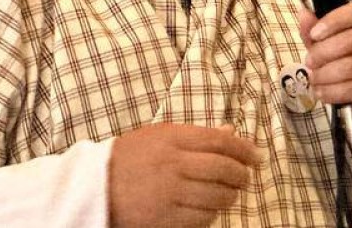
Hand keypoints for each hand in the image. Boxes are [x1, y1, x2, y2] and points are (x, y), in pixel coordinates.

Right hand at [108, 123, 259, 227]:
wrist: (94, 187)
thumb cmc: (130, 158)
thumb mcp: (160, 136)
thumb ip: (196, 135)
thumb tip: (231, 132)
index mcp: (173, 139)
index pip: (220, 142)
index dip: (245, 149)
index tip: (257, 156)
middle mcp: (173, 165)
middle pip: (223, 170)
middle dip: (241, 175)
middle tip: (246, 178)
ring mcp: (170, 194)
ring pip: (217, 197)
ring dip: (230, 197)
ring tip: (229, 194)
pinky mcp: (165, 220)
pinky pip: (202, 219)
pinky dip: (212, 215)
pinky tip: (209, 210)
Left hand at [300, 3, 351, 133]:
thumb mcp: (334, 44)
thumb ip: (319, 30)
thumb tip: (304, 14)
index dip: (333, 21)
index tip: (314, 34)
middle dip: (323, 52)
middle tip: (309, 61)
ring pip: (350, 66)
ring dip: (324, 74)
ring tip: (314, 78)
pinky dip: (330, 91)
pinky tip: (322, 92)